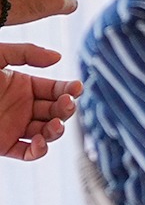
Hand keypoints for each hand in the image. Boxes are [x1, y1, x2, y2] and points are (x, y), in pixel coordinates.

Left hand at [0, 43, 80, 161]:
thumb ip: (26, 52)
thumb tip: (59, 58)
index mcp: (23, 85)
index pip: (56, 89)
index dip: (70, 89)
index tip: (77, 87)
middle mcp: (22, 107)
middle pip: (56, 110)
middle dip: (66, 109)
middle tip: (66, 104)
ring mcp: (14, 127)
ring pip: (47, 132)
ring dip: (57, 130)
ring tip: (54, 124)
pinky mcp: (4, 145)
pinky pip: (28, 152)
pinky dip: (39, 151)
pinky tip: (41, 142)